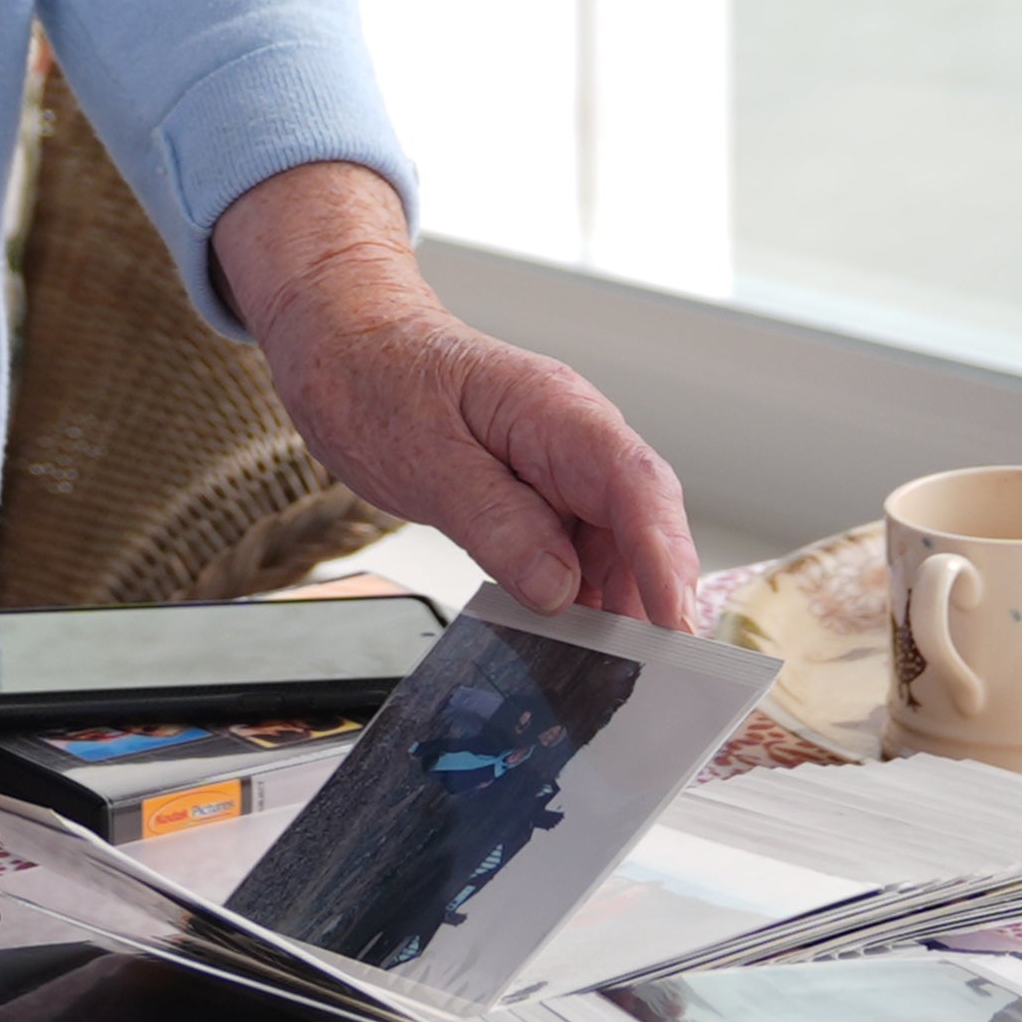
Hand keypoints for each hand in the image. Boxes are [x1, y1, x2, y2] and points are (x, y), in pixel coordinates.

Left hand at [217, 166, 701, 628]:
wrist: (347, 343)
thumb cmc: (379, 378)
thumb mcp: (426, 460)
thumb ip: (497, 523)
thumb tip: (559, 590)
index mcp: (557, 411)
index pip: (636, 485)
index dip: (664, 557)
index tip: (674, 622)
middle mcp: (574, 440)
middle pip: (640, 525)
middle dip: (651, 600)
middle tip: (649, 678)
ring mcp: (560, 469)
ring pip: (613, 548)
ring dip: (615, 608)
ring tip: (603, 675)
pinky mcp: (538, 496)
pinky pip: (574, 552)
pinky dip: (577, 600)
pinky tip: (566, 645)